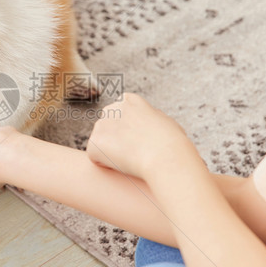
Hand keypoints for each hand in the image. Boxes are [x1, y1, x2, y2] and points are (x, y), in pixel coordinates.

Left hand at [86, 92, 203, 181]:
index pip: (122, 115)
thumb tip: (147, 120)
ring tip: (131, 160)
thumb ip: (150, 119)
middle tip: (135, 153)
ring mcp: (100, 125)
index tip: (142, 141)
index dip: (131, 131)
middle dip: (118, 140)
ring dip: (112, 152)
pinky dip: (106, 165)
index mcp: (129, 100)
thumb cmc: (172, 142)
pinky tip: (122, 166)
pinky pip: (95, 157)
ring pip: (102, 143)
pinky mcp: (93, 144)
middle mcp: (111, 108)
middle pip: (109, 127)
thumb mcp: (165, 121)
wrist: (165, 157)